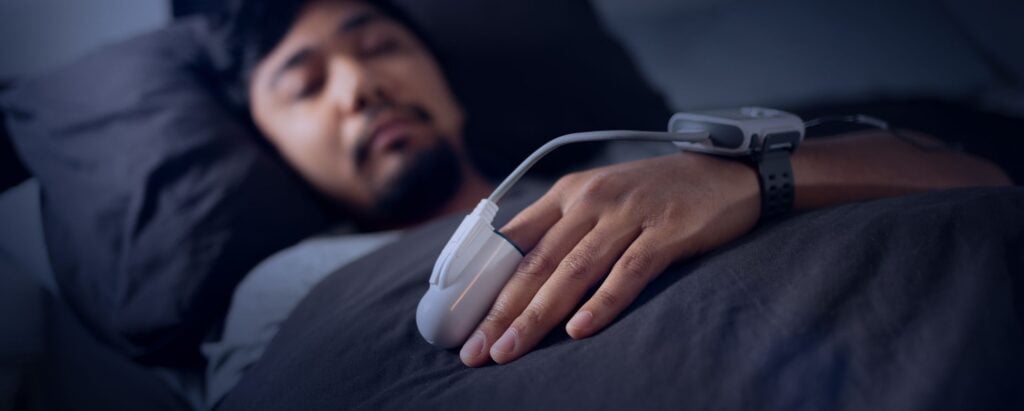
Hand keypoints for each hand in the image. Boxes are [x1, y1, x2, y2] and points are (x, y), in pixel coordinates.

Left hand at [459, 152, 761, 365]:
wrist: (727, 173)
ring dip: (538, 315)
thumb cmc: (656, 194)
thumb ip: (561, 230)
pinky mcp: (666, 233)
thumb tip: (516, 277)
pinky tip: (578, 331)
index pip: (513, 240)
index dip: (484, 283)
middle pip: (535, 263)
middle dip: (500, 311)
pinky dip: (601, 303)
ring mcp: (629, 215)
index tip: (461, 321)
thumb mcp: (600, 199)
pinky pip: (627, 273)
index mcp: (568, 193)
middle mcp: (591, 201)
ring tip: (510, 350)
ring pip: (572, 271)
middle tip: (476, 350)